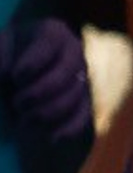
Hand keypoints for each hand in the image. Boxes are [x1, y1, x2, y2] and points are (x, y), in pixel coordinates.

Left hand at [0, 17, 92, 144]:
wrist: (12, 80)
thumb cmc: (5, 60)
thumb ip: (1, 59)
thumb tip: (5, 71)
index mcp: (50, 32)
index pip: (50, 42)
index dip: (34, 61)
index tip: (14, 77)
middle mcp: (72, 50)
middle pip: (68, 70)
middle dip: (42, 92)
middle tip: (17, 104)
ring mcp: (79, 76)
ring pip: (76, 94)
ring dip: (49, 112)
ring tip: (23, 122)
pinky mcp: (81, 100)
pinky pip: (83, 114)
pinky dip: (70, 128)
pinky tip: (52, 139)